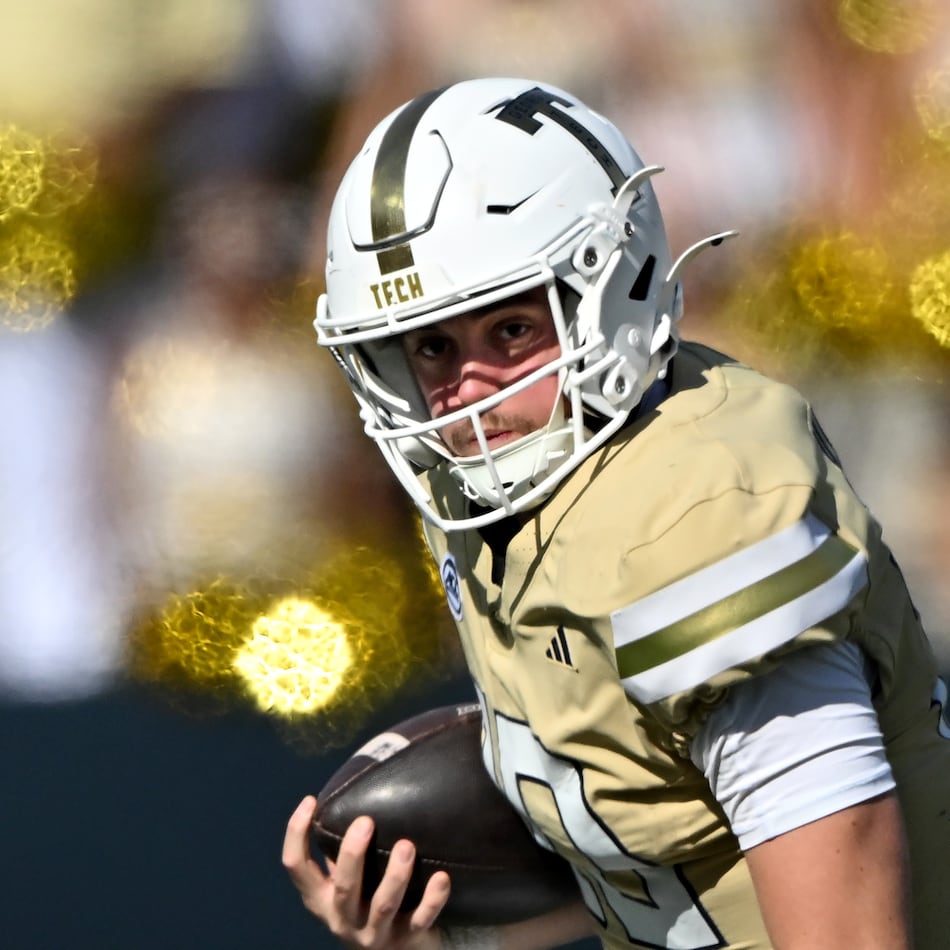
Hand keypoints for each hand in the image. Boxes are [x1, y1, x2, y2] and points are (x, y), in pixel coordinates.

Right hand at [282, 796, 451, 948]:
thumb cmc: (366, 900)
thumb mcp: (346, 882)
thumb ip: (343, 849)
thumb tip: (355, 783)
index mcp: (321, 899)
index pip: (296, 868)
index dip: (297, 834)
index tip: (310, 801)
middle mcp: (343, 919)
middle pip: (344, 888)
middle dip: (353, 855)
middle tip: (366, 821)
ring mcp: (375, 933)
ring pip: (383, 905)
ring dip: (395, 875)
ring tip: (407, 846)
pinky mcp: (407, 940)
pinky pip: (421, 919)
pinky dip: (432, 899)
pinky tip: (442, 877)